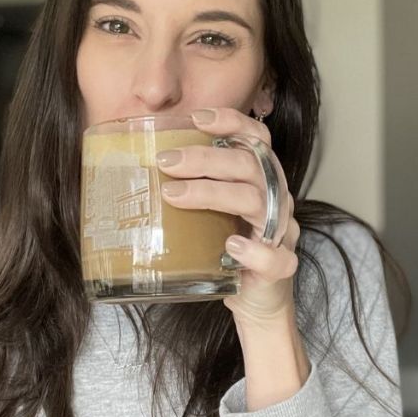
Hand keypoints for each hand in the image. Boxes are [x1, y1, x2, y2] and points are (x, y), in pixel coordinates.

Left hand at [156, 107, 300, 325]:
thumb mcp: (211, 212)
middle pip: (249, 165)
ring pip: (256, 201)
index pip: (256, 138)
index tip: (196, 118)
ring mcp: (281, 232)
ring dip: (213, 194)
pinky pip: (276, 257)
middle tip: (165, 162)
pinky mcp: (280, 268)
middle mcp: (275, 198)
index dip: (231, 122)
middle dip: (205, 159)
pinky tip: (230, 246)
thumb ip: (190, 187)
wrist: (256, 298)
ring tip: (174, 196)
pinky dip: (254, 249)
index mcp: (261, 179)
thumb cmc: (227, 248)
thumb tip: (137, 168)